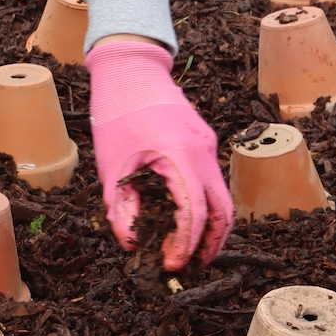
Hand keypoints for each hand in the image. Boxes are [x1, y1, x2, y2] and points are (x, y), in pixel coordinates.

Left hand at [85, 39, 230, 269]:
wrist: (131, 71)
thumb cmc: (117, 114)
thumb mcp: (111, 166)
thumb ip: (121, 207)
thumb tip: (132, 245)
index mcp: (179, 156)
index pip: (195, 213)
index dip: (186, 245)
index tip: (171, 263)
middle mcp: (203, 152)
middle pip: (223, 210)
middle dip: (212, 243)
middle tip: (193, 265)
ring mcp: (208, 145)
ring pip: (223, 196)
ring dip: (212, 226)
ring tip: (192, 248)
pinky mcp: (205, 142)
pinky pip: (213, 180)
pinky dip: (206, 203)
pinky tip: (186, 216)